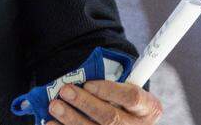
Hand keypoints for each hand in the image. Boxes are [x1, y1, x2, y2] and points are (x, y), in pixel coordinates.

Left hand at [48, 81, 162, 124]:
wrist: (126, 121)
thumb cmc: (121, 100)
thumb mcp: (124, 89)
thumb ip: (109, 85)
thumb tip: (80, 79)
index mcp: (148, 107)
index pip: (132, 97)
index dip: (109, 91)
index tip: (88, 84)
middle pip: (111, 118)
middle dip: (85, 104)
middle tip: (65, 91)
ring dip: (72, 119)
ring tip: (54, 106)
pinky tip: (52, 124)